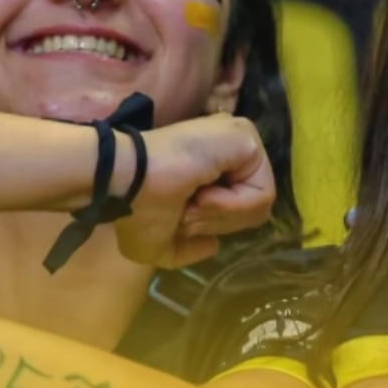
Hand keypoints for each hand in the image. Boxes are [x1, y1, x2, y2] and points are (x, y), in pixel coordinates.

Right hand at [115, 116, 275, 268]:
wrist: (126, 184)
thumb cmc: (137, 209)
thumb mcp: (160, 244)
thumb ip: (188, 250)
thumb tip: (214, 245)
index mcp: (215, 164)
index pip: (242, 208)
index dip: (213, 223)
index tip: (183, 217)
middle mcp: (231, 148)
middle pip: (255, 207)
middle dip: (219, 221)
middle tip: (187, 209)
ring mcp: (241, 139)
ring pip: (260, 201)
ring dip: (221, 213)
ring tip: (192, 200)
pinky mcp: (247, 138)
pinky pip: (261, 192)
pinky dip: (231, 205)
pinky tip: (202, 192)